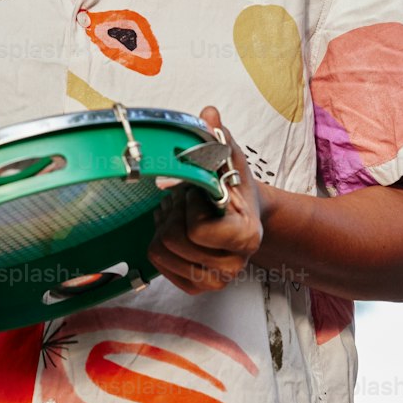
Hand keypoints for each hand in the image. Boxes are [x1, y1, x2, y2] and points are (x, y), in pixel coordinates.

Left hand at [147, 105, 263, 294]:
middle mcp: (233, 266)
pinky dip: (160, 241)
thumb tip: (209, 114)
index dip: (190, 207)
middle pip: (173, 241)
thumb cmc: (234, 187)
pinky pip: (156, 264)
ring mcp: (214, 281)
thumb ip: (218, 139)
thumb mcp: (229, 160)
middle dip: (173, 213)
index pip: (196, 231)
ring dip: (164, 225)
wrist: (244, 215)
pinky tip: (176, 229)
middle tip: (185, 200)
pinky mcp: (196, 287)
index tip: (201, 193)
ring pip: (160, 252)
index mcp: (246, 236)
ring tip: (180, 213)